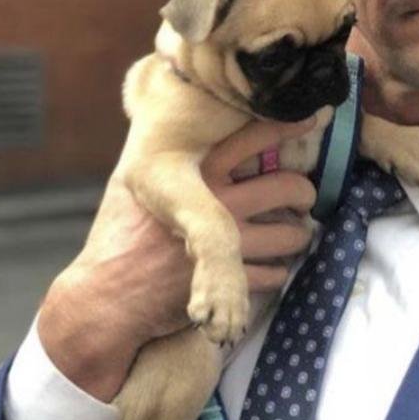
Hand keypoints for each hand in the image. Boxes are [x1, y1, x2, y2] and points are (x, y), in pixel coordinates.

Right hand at [38, 116, 316, 401]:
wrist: (108, 300)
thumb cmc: (120, 237)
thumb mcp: (131, 183)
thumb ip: (163, 159)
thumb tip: (178, 125)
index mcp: (196, 174)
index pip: (254, 138)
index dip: (287, 126)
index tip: (310, 119)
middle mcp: (218, 205)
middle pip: (289, 187)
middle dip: (304, 193)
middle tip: (301, 198)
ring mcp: (228, 246)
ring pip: (292, 234)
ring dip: (297, 236)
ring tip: (292, 235)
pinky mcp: (232, 283)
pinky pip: (277, 272)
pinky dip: (277, 271)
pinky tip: (267, 267)